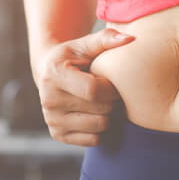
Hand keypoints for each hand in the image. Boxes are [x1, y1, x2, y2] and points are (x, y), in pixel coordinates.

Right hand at [33, 28, 134, 146]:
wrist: (49, 74)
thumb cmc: (72, 57)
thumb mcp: (84, 45)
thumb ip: (105, 39)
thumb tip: (130, 39)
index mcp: (54, 75)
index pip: (93, 90)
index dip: (111, 88)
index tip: (112, 82)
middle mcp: (48, 100)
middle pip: (99, 109)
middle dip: (111, 100)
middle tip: (108, 92)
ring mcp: (52, 120)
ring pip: (99, 126)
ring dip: (108, 115)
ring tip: (102, 102)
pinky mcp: (57, 134)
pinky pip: (93, 140)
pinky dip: (100, 129)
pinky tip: (94, 114)